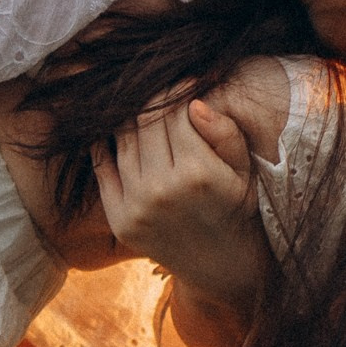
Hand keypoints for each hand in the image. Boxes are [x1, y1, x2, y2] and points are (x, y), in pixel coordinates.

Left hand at [94, 94, 269, 313]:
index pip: (175, 112)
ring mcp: (136, 206)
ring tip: (144, 109)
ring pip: (122, 138)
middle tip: (162, 90)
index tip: (186, 80)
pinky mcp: (119, 219)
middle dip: (154, 98)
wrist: (221, 266)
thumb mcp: (243, 170)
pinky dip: (106, 144)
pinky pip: (102, 167)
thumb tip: (194, 103)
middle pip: (144, 120)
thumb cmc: (236, 207)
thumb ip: (224, 133)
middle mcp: (162, 189)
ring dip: (130, 117)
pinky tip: (118, 131)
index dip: (180, 89)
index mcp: (198, 174)